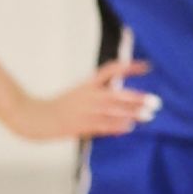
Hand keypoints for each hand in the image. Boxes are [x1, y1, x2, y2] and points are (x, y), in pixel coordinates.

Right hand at [10, 57, 155, 142]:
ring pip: (112, 111)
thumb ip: (101, 93)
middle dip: (137, 98)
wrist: (36, 117)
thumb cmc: (62, 107)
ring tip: (149, 116)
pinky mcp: (81, 125)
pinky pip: (102, 125)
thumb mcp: (80, 93)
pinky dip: (116, 126)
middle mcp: (88, 96)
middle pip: (116, 94)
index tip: (148, 66)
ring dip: (132, 113)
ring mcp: (85, 111)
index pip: (110, 70)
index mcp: (87, 85)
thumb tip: (125, 98)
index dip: (129, 67)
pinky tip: (129, 127)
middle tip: (156, 101)